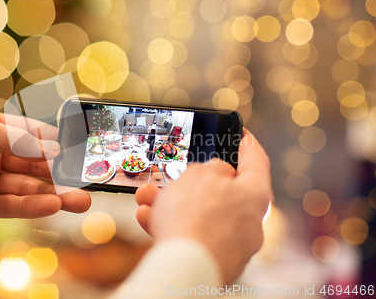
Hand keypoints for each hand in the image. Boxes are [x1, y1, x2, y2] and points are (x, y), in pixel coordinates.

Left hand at [0, 105, 90, 233]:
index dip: (53, 145)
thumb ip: (19, 139)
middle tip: (85, 182)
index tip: (76, 153)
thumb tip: (52, 144)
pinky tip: (53, 205)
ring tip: (79, 201)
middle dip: (59, 173)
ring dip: (54, 194)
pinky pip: (12, 206)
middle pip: (32, 165)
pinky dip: (32, 206)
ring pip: (27, 188)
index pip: (28, 136)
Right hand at [134, 129, 271, 284]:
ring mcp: (230, 244)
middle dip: (191, 181)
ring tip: (146, 197)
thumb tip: (215, 173)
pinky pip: (190, 236)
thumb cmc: (196, 217)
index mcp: (255, 195)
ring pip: (199, 215)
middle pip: (222, 192)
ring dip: (171, 204)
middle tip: (176, 174)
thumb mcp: (199, 174)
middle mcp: (248, 221)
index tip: (242, 136)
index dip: (247, 145)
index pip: (256, 162)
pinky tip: (147, 217)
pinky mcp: (211, 261)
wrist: (183, 268)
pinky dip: (170, 225)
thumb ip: (209, 168)